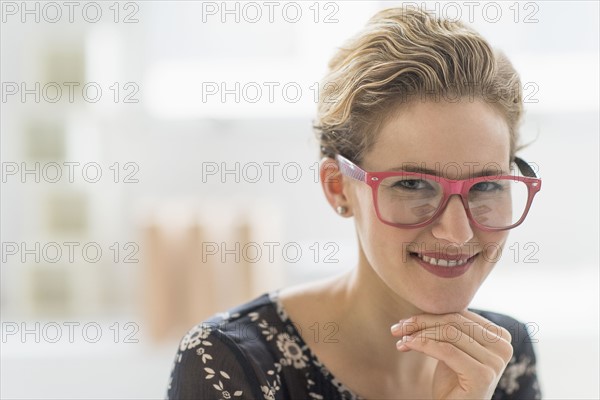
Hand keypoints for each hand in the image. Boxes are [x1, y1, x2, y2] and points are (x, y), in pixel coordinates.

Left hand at [390, 311, 512, 399]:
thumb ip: (449, 325)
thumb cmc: (452, 381)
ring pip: (449, 333)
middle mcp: (504, 346)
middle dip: (421, 322)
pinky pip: (447, 351)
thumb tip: (424, 296)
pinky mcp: (483, 375)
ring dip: (419, 334)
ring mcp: (496, 362)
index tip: (405, 321)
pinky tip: (407, 345)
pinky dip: (423, 344)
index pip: (460, 314)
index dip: (430, 314)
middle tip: (397, 328)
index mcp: (500, 335)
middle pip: (454, 321)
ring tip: (400, 339)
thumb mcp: (452, 347)